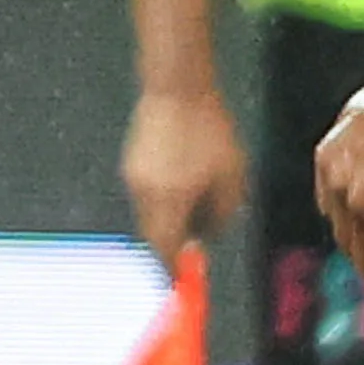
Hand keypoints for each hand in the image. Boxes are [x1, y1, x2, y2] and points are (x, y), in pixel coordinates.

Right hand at [122, 89, 247, 258]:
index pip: (165, 249)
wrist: (178, 89)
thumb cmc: (209, 131)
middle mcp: (143, 194)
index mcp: (167, 202)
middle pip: (154, 234)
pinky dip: (162, 200)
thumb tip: (209, 234)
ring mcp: (133, 176)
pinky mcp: (132, 162)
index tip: (186, 275)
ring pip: (149, 214)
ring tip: (196, 207)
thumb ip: (222, 213)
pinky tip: (184, 185)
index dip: (175, 266)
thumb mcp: (231, 177)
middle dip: (172, 244)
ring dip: (168, 220)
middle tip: (193, 245)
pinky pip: (146, 193)